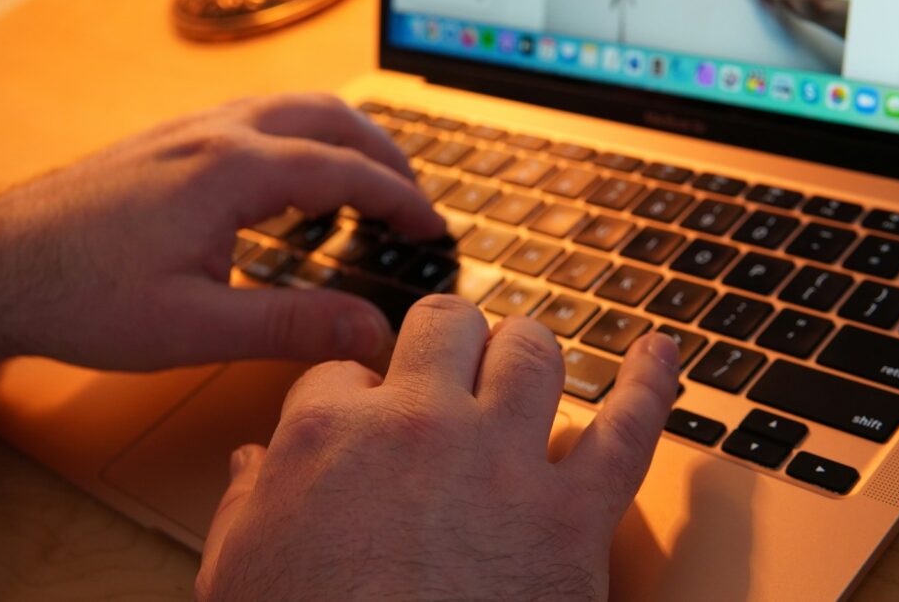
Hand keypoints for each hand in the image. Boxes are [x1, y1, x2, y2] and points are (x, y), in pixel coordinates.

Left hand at [0, 94, 443, 371]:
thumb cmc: (82, 296)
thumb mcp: (195, 328)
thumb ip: (292, 326)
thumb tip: (370, 333)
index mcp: (232, 170)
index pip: (348, 170)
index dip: (403, 200)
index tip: (435, 228)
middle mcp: (217, 134)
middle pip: (331, 117)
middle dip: (386, 155)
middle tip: (414, 201)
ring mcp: (192, 130)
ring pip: (295, 108)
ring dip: (346, 138)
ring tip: (372, 184)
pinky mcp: (173, 141)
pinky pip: (260, 118)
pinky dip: (304, 138)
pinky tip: (298, 179)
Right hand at [196, 296, 679, 599]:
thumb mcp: (239, 574)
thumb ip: (248, 505)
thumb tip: (253, 464)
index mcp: (328, 434)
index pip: (346, 369)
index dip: (358, 390)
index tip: (369, 412)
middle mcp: (417, 425)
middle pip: (445, 324)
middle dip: (447, 339)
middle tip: (451, 367)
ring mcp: (501, 463)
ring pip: (530, 351)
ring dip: (526, 351)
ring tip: (523, 363)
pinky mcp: (573, 515)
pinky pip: (630, 427)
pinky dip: (652, 382)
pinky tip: (660, 352)